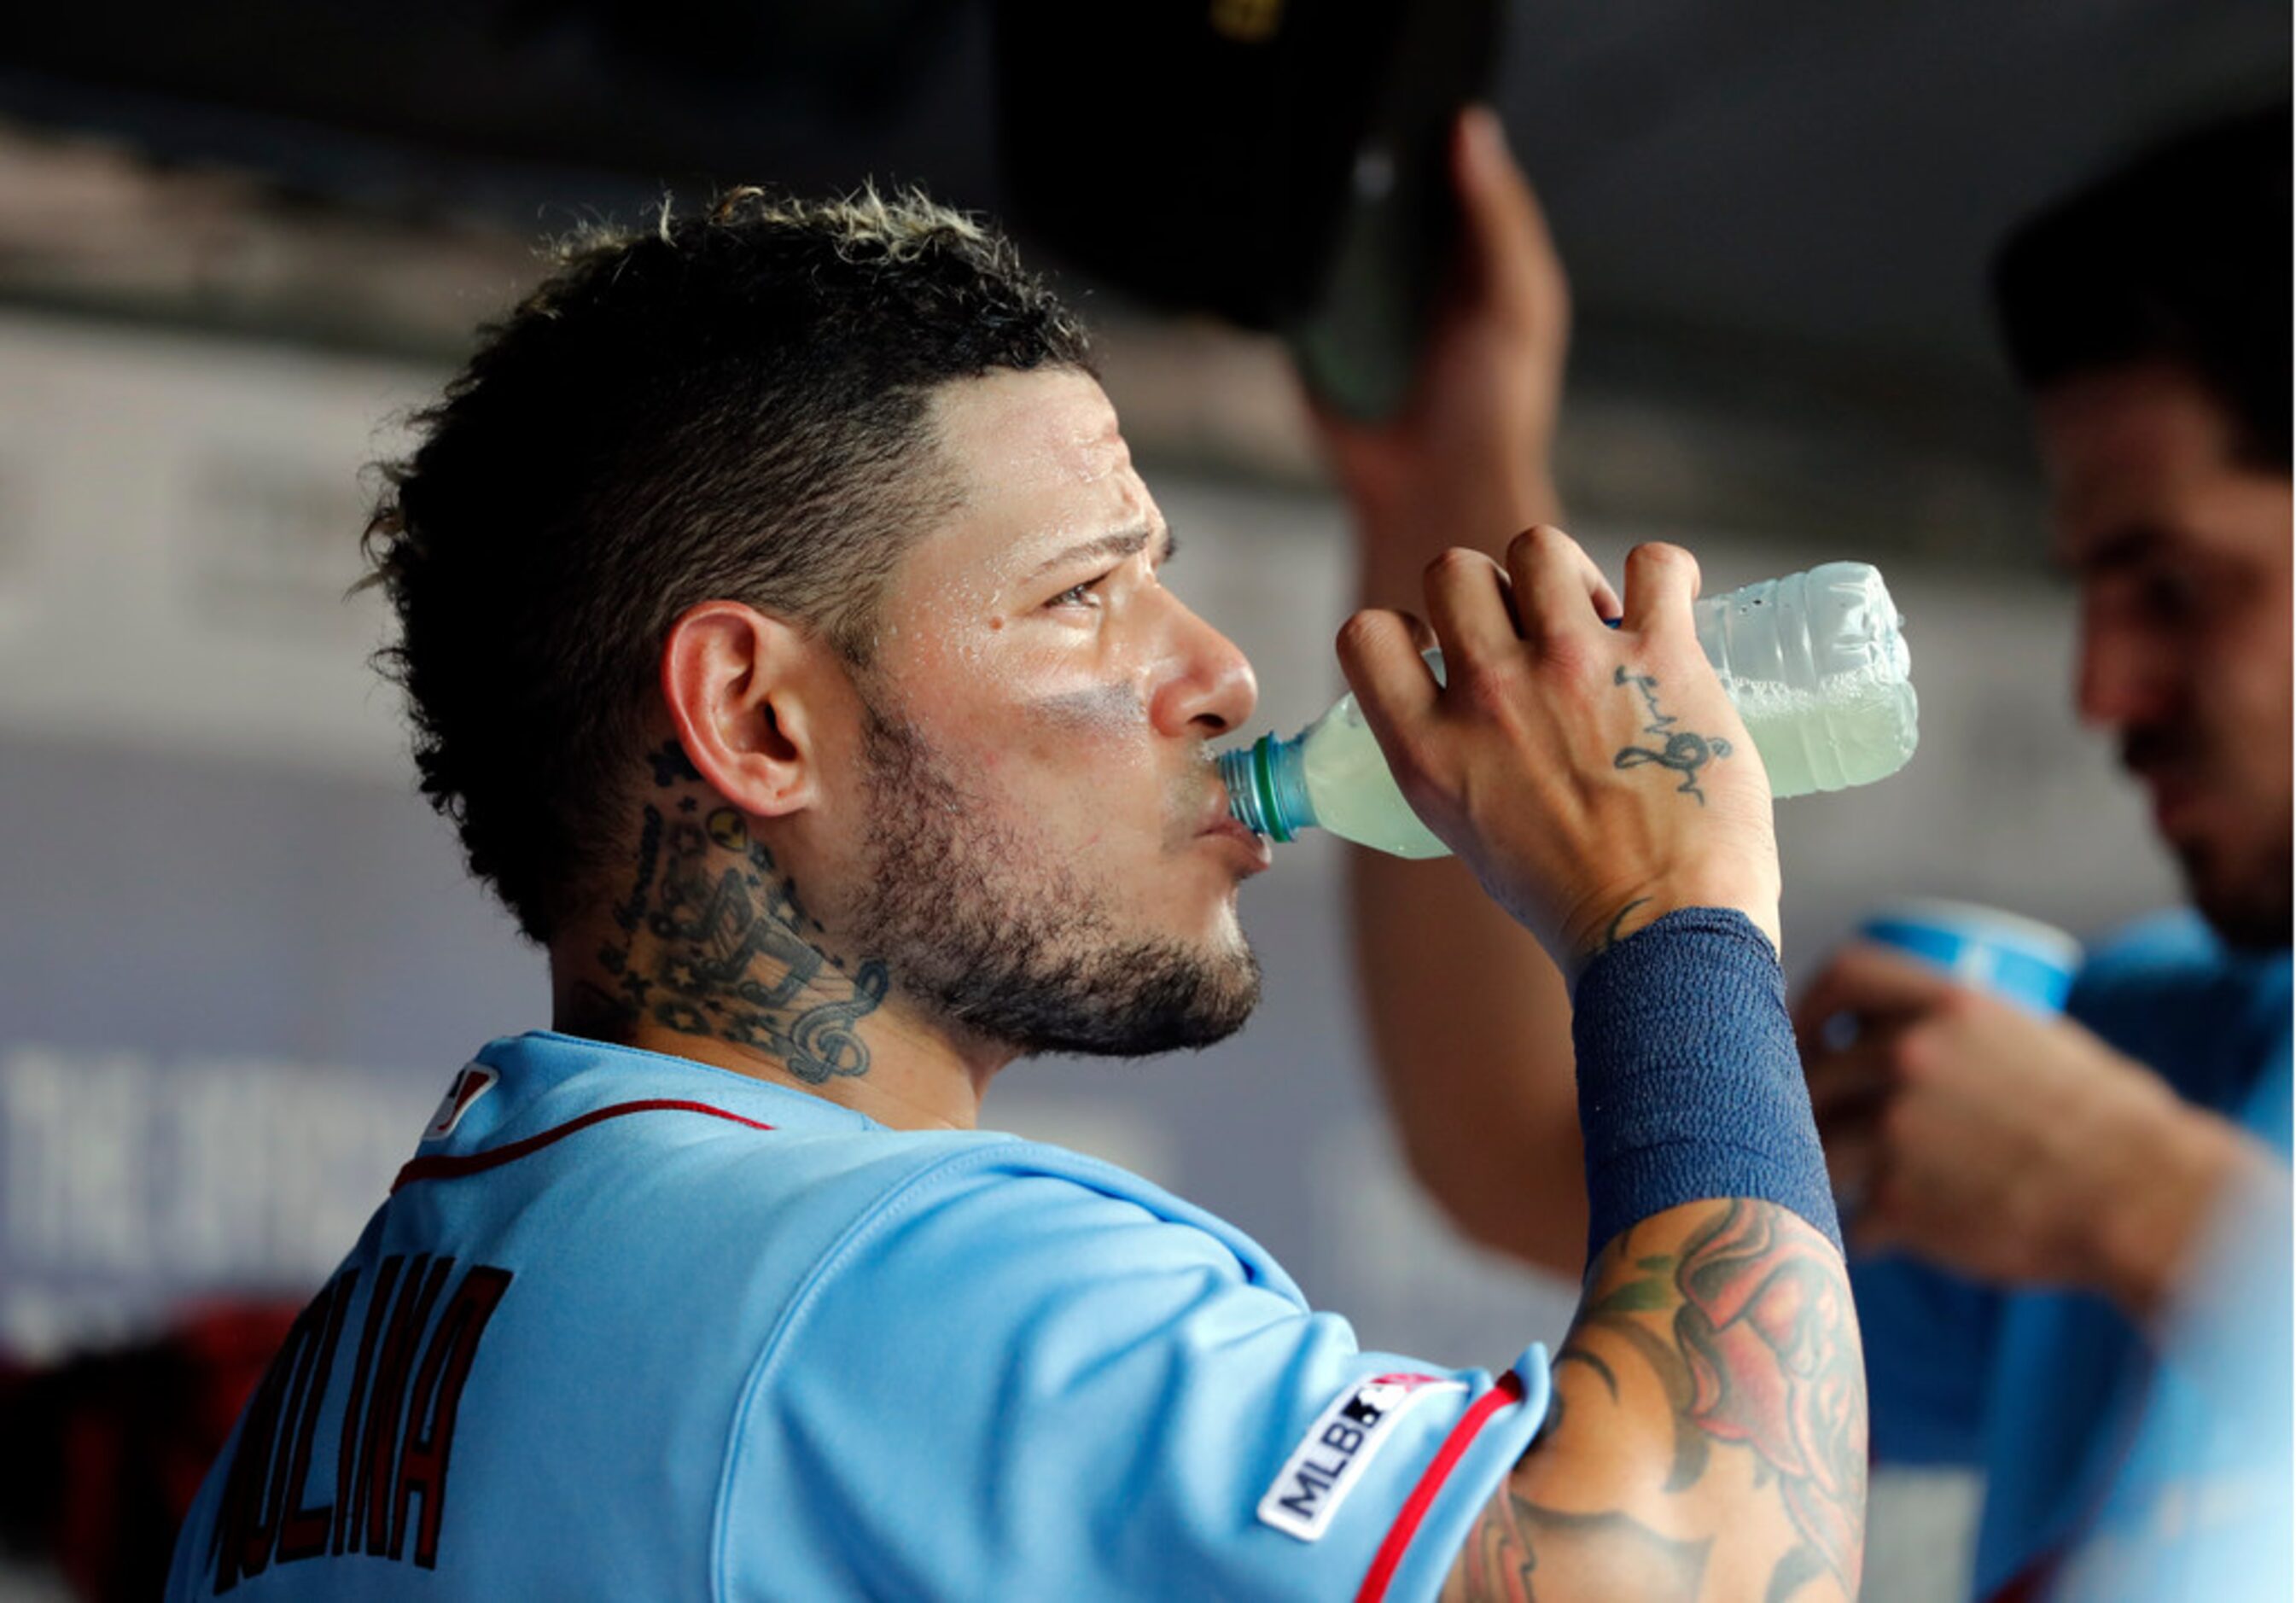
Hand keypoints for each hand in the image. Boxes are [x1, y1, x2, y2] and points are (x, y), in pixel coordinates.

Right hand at [1312, 106, 1569, 591]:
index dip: (1436, 131)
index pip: (1451, 169)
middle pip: (1386, 192)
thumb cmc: (1496, 403)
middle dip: (1371, 166)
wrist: (1431, 487)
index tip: (1416, 100)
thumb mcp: (1517, 300)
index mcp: (1473, 254)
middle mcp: (1416, 270)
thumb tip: (1470, 127)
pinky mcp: (1317, 335)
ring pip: (1335, 233)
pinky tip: (1292, 241)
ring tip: (1322, 179)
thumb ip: (1499, 219)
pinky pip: (1296, 285)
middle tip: (1358, 133)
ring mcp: (1362, 302)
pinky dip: (1291, 265)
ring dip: (1325, 212)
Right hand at [1337, 528, 1778, 973]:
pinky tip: (1671, 600)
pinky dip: (1663, 572)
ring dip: (1566, 572)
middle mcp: (1490, 697)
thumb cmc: (1575, 906)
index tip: (1444, 647)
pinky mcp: (1662, 658)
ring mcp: (1574, 668)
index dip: (1406, 625)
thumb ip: (1462, 766)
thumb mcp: (1471, 836)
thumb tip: (1486, 725)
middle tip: (1533, 632)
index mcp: (1430, 749)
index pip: (1368, 634)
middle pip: (1455, 569)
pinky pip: (1654, 562)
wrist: (1663, 940)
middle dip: (1490, 588)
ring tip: (1599, 615)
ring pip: (1540, 547)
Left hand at [1794, 942, 2256, 1321]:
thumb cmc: (2109, 1123)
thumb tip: (1899, 1035)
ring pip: (1818, 1145)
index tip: (1806, 1033)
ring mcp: (1898, 1128)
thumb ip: (1960, 1034)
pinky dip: (1864, 1234)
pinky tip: (1885, 1241)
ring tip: (1851, 1188)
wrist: (2144, 1199)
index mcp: (1949, 1006)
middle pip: (1814, 1071)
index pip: (1846, 973)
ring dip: (1827, 1169)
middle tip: (1822, 1127)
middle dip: (1811, 1102)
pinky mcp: (1898, 1202)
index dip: (1811, 1002)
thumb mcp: (2034, 1041)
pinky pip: (1850, 1218)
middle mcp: (1911, 1056)